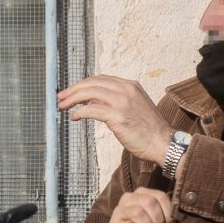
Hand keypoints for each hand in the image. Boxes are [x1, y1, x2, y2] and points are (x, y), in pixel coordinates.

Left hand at [58, 75, 176, 165]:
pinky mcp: (118, 116)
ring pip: (89, 93)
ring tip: (63, 105)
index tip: (71, 91)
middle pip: (92, 83)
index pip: (100, 79)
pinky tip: (74, 117)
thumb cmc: (148, 129)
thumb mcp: (134, 106)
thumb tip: (92, 101)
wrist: (163, 143)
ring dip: (72, 99)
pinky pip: (92, 110)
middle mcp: (126, 90)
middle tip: (60, 97)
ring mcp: (122, 102)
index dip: (83, 84)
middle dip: (73, 89)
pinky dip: (80, 112)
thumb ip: (117, 100)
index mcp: (130, 85)